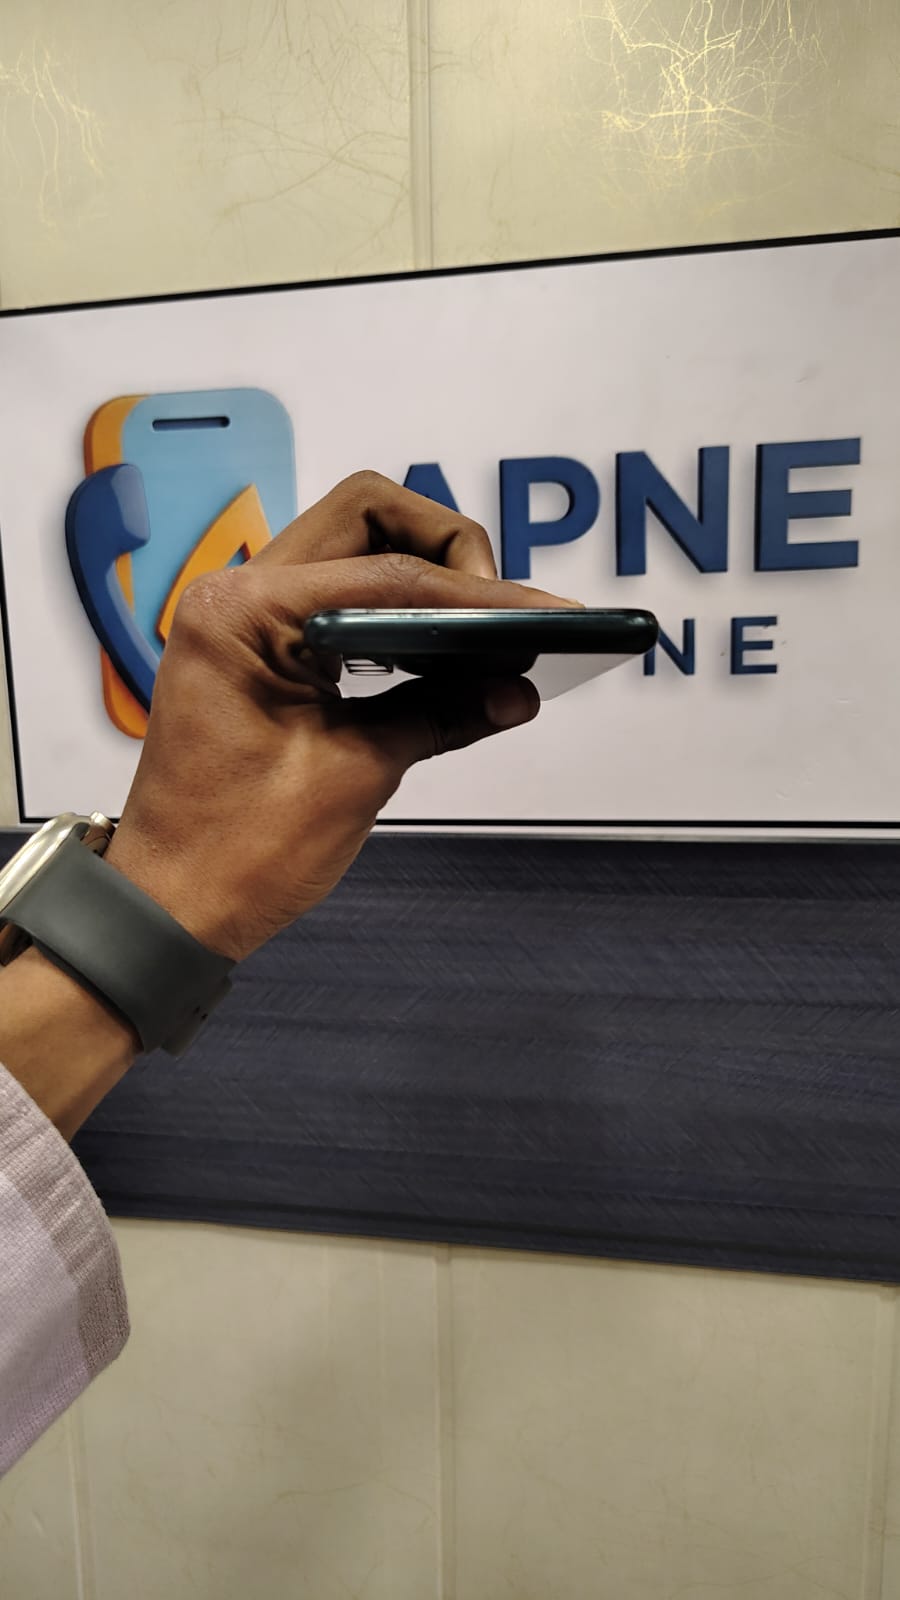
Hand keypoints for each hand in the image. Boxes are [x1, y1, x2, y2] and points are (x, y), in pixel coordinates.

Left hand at [106, 472, 573, 959]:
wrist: (170, 908)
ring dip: (425, 581)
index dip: (479, 594)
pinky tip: (449, 657)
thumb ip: (441, 714)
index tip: (547, 614)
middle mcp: (239, 596)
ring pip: (357, 553)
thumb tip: (518, 687)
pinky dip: (400, 619)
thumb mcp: (355, 776)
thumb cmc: (237, 853)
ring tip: (488, 635)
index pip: (388, 574)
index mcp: (244, 614)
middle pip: (367, 520)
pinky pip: (344, 607)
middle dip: (446, 550)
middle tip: (499, 617)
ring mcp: (248, 621)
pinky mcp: (264, 653)